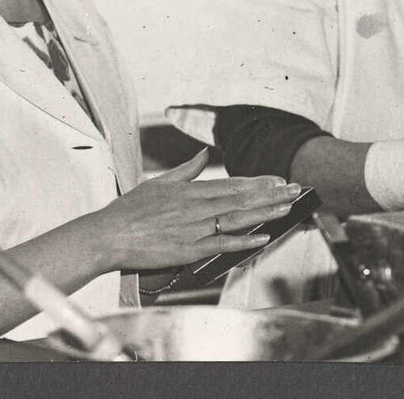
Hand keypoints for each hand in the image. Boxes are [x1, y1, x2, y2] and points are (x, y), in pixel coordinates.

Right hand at [86, 151, 302, 271]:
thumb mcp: (158, 183)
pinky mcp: (187, 250)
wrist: (107, 236)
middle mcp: (196, 207)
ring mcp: (194, 229)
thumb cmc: (129, 211)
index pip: (232, 184)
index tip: (279, 180)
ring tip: (288, 208)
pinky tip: (262, 237)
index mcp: (190, 191)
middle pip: (242, 199)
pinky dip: (243, 241)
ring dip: (265, 213)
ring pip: (237, 219)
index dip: (259, 182)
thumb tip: (202, 154)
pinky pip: (221, 245)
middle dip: (272, 195)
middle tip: (296, 190)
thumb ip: (185, 170)